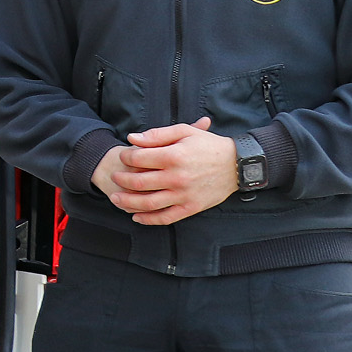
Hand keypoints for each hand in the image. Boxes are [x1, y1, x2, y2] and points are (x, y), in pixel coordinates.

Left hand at [94, 116, 238, 225]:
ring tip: (116, 198)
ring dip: (127, 202)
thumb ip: (157, 135)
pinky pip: (165, 218)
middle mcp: (177, 177)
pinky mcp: (191, 208)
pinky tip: (136, 216)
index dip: (126, 157)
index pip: (138, 159)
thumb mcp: (184, 132)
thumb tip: (132, 139)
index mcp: (174, 156)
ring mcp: (184, 195)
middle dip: (121, 180)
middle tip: (114, 177)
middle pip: (138, 183)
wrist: (237, 164)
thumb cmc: (209, 145)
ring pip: (148, 203)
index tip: (123, 156)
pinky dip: (148, 219)